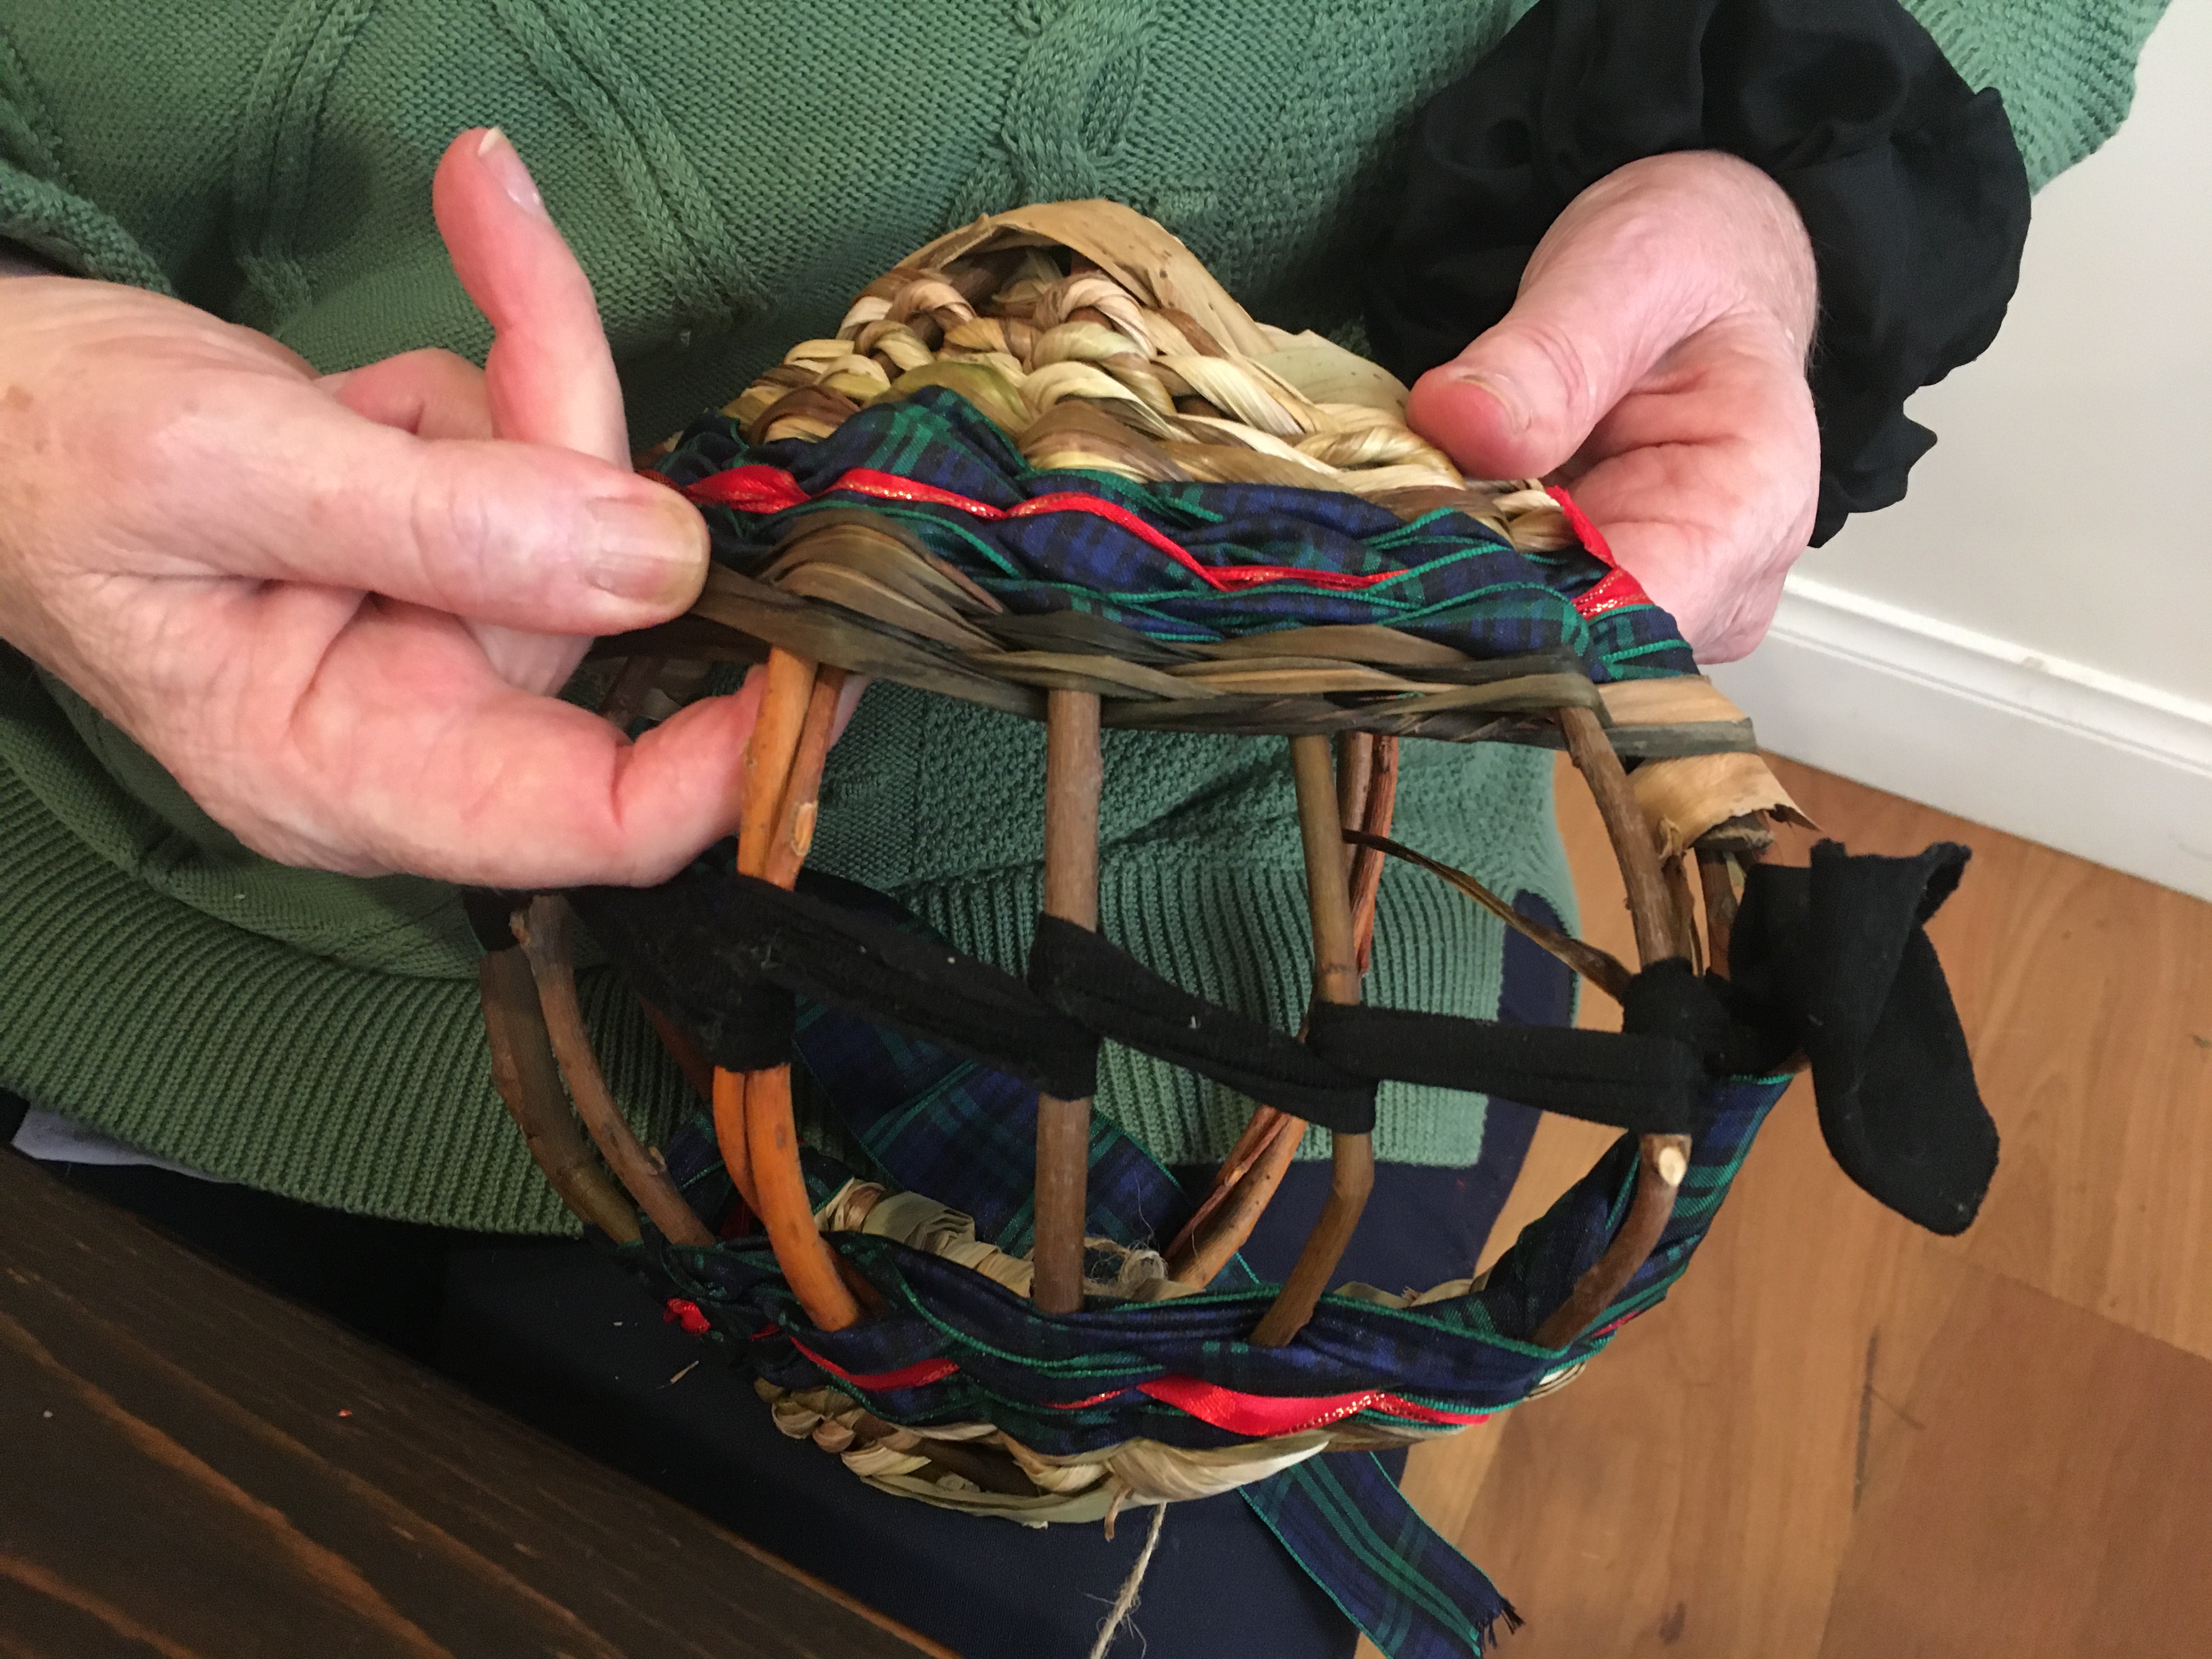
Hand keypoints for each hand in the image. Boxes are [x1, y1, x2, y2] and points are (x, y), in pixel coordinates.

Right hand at [0, 129, 762, 886]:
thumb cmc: (43, 459)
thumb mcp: (225, 471)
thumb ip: (441, 521)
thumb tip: (658, 557)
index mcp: (351, 775)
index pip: (599, 826)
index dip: (729, 763)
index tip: (819, 659)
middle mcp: (416, 726)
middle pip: (599, 617)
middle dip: (570, 448)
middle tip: (511, 276)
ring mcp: (437, 638)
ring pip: (576, 511)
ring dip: (523, 380)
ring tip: (442, 260)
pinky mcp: (447, 558)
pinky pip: (535, 460)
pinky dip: (499, 368)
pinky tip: (415, 313)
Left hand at [1406, 151, 1818, 661]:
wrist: (1697, 278)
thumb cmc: (1686, 273)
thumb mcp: (1624, 275)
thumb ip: (1550, 355)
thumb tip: (1461, 420)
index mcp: (1748, 509)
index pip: (1632, 616)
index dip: (1515, 609)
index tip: (1413, 560)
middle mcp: (1714, 588)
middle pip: (1570, 648)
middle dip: (1462, 600)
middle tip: (1371, 536)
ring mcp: (1653, 608)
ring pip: (1527, 645)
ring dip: (1445, 596)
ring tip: (1384, 530)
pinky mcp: (1593, 605)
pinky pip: (1509, 621)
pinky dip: (1448, 583)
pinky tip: (1404, 542)